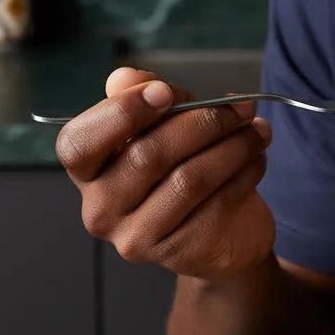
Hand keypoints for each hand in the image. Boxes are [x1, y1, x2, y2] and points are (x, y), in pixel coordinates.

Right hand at [55, 67, 275, 279]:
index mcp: (87, 173)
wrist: (221, 237)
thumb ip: (144, 97)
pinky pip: (216, 204)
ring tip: (257, 130)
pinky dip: (244, 174)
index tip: (165, 91)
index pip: (78, 144)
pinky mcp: (177, 255)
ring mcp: (137, 238)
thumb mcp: (164, 128)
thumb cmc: (182, 172)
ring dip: (232, 147)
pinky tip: (257, 159)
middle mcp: (101, 210)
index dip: (121, 113)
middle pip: (146, 155)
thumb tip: (124, 78)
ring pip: (188, 180)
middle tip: (239, 107)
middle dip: (202, 121)